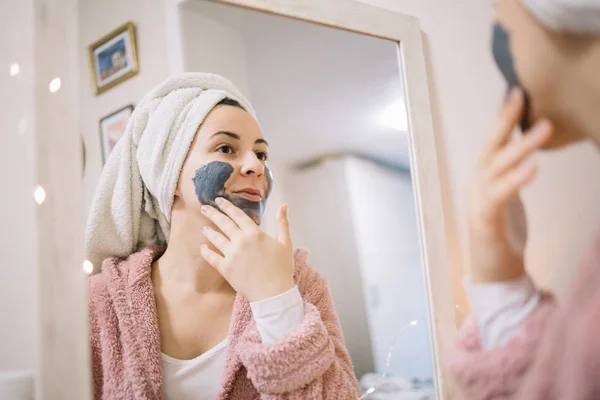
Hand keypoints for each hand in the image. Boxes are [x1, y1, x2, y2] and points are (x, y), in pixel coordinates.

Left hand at [199, 197, 294, 301]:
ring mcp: (231, 255)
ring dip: (209, 231)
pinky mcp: (225, 268)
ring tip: (203, 227)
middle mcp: (241, 241)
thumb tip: (283, 205)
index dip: (227, 206)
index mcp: (254, 233)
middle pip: (223, 224)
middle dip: (213, 214)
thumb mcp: (286, 243)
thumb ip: (282, 223)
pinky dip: (206, 251)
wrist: (273, 293)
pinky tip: (202, 247)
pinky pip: (211, 257)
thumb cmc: (282, 268)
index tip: (219, 200)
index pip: (238, 215)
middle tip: (204, 208)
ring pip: (216, 239)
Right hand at [468, 88, 552, 282]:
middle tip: (521, 95)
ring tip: (544, 127)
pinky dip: (516, 181)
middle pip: (490, 148)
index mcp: (482, 177)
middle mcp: (476, 184)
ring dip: (520, 147)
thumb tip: (527, 147)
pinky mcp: (485, 221)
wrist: (494, 272)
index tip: (517, 91)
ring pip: (497, 168)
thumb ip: (512, 171)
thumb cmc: (503, 231)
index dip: (503, 117)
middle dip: (505, 121)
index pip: (492, 142)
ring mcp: (478, 201)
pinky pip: (500, 196)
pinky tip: (533, 168)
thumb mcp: (508, 194)